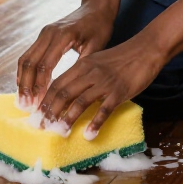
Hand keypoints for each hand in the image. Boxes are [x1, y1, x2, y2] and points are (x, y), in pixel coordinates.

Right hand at [16, 1, 115, 108]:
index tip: (38, 105)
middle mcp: (48, 33)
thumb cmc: (99, 26)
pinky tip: (26, 86)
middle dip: (26, 86)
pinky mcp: (43, 35)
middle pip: (30, 63)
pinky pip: (29, 55)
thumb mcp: (97, 46)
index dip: (40, 87)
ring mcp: (43, 33)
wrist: (96, 7)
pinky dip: (25, 72)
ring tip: (24, 101)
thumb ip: (83, 66)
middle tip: (26, 107)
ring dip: (22, 80)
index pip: (45, 65)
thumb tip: (73, 90)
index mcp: (63, 36)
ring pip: (26, 59)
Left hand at [37, 36, 164, 138]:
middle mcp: (90, 72)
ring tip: (60, 133)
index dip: (45, 100)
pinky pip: (104, 109)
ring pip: (80, 102)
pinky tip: (89, 135)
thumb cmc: (121, 58)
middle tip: (42, 127)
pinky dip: (95, 123)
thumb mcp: (97, 61)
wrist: (146, 49)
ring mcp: (105, 82)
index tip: (37, 114)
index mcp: (83, 65)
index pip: (57, 83)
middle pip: (64, 93)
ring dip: (68, 119)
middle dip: (51, 112)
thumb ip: (82, 74)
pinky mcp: (119, 91)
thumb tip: (67, 92)